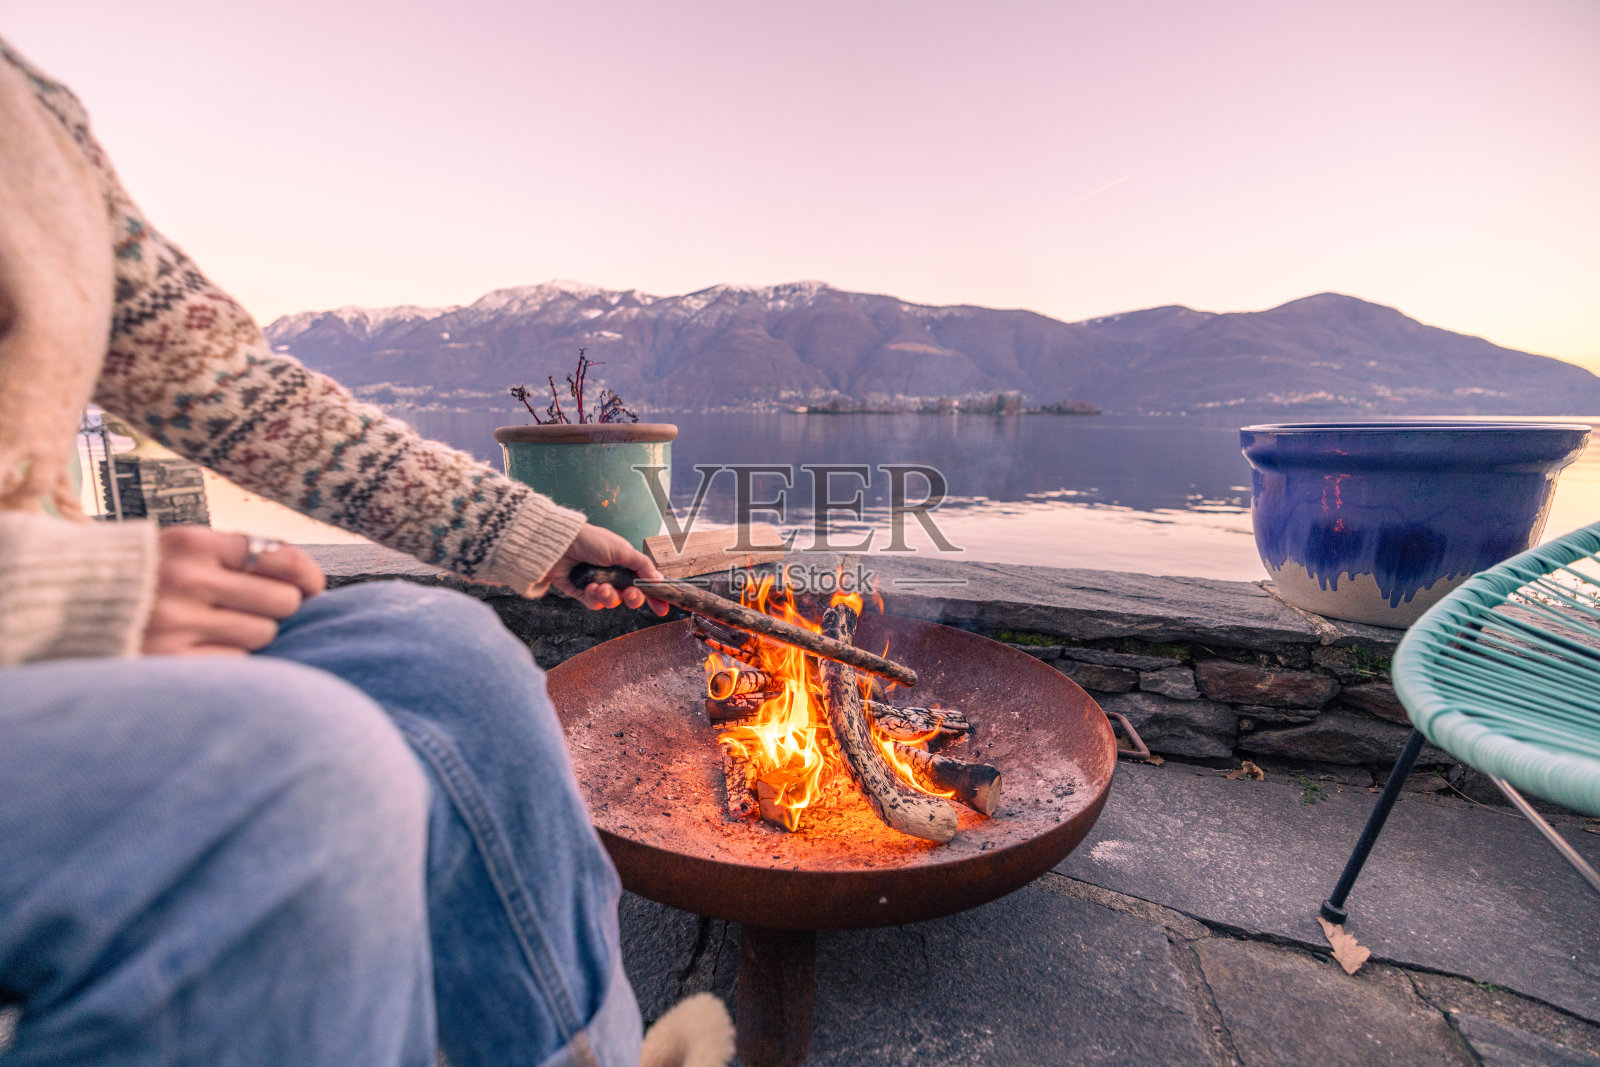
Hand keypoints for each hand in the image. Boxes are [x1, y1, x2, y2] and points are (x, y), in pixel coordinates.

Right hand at [142, 527, 325, 655]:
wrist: (64, 601)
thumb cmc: (146, 574)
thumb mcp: (184, 548)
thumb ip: (239, 555)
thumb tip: (311, 581)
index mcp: (194, 542)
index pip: (281, 558)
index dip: (307, 576)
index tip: (312, 587)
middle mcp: (186, 579)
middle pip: (282, 601)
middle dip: (277, 607)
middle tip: (253, 608)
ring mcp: (175, 622)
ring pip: (263, 634)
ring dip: (254, 634)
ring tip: (221, 627)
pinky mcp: (166, 660)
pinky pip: (236, 663)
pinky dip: (229, 658)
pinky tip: (203, 648)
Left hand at [544, 524, 669, 614]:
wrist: (558, 545)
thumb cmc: (590, 541)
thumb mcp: (621, 549)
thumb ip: (642, 565)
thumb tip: (659, 579)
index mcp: (625, 562)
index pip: (645, 581)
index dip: (655, 596)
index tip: (664, 608)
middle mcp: (614, 574)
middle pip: (632, 596)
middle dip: (633, 597)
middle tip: (630, 594)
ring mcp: (599, 584)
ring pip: (613, 602)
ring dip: (610, 596)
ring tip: (601, 587)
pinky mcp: (583, 593)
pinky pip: (596, 604)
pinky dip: (595, 598)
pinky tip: (590, 587)